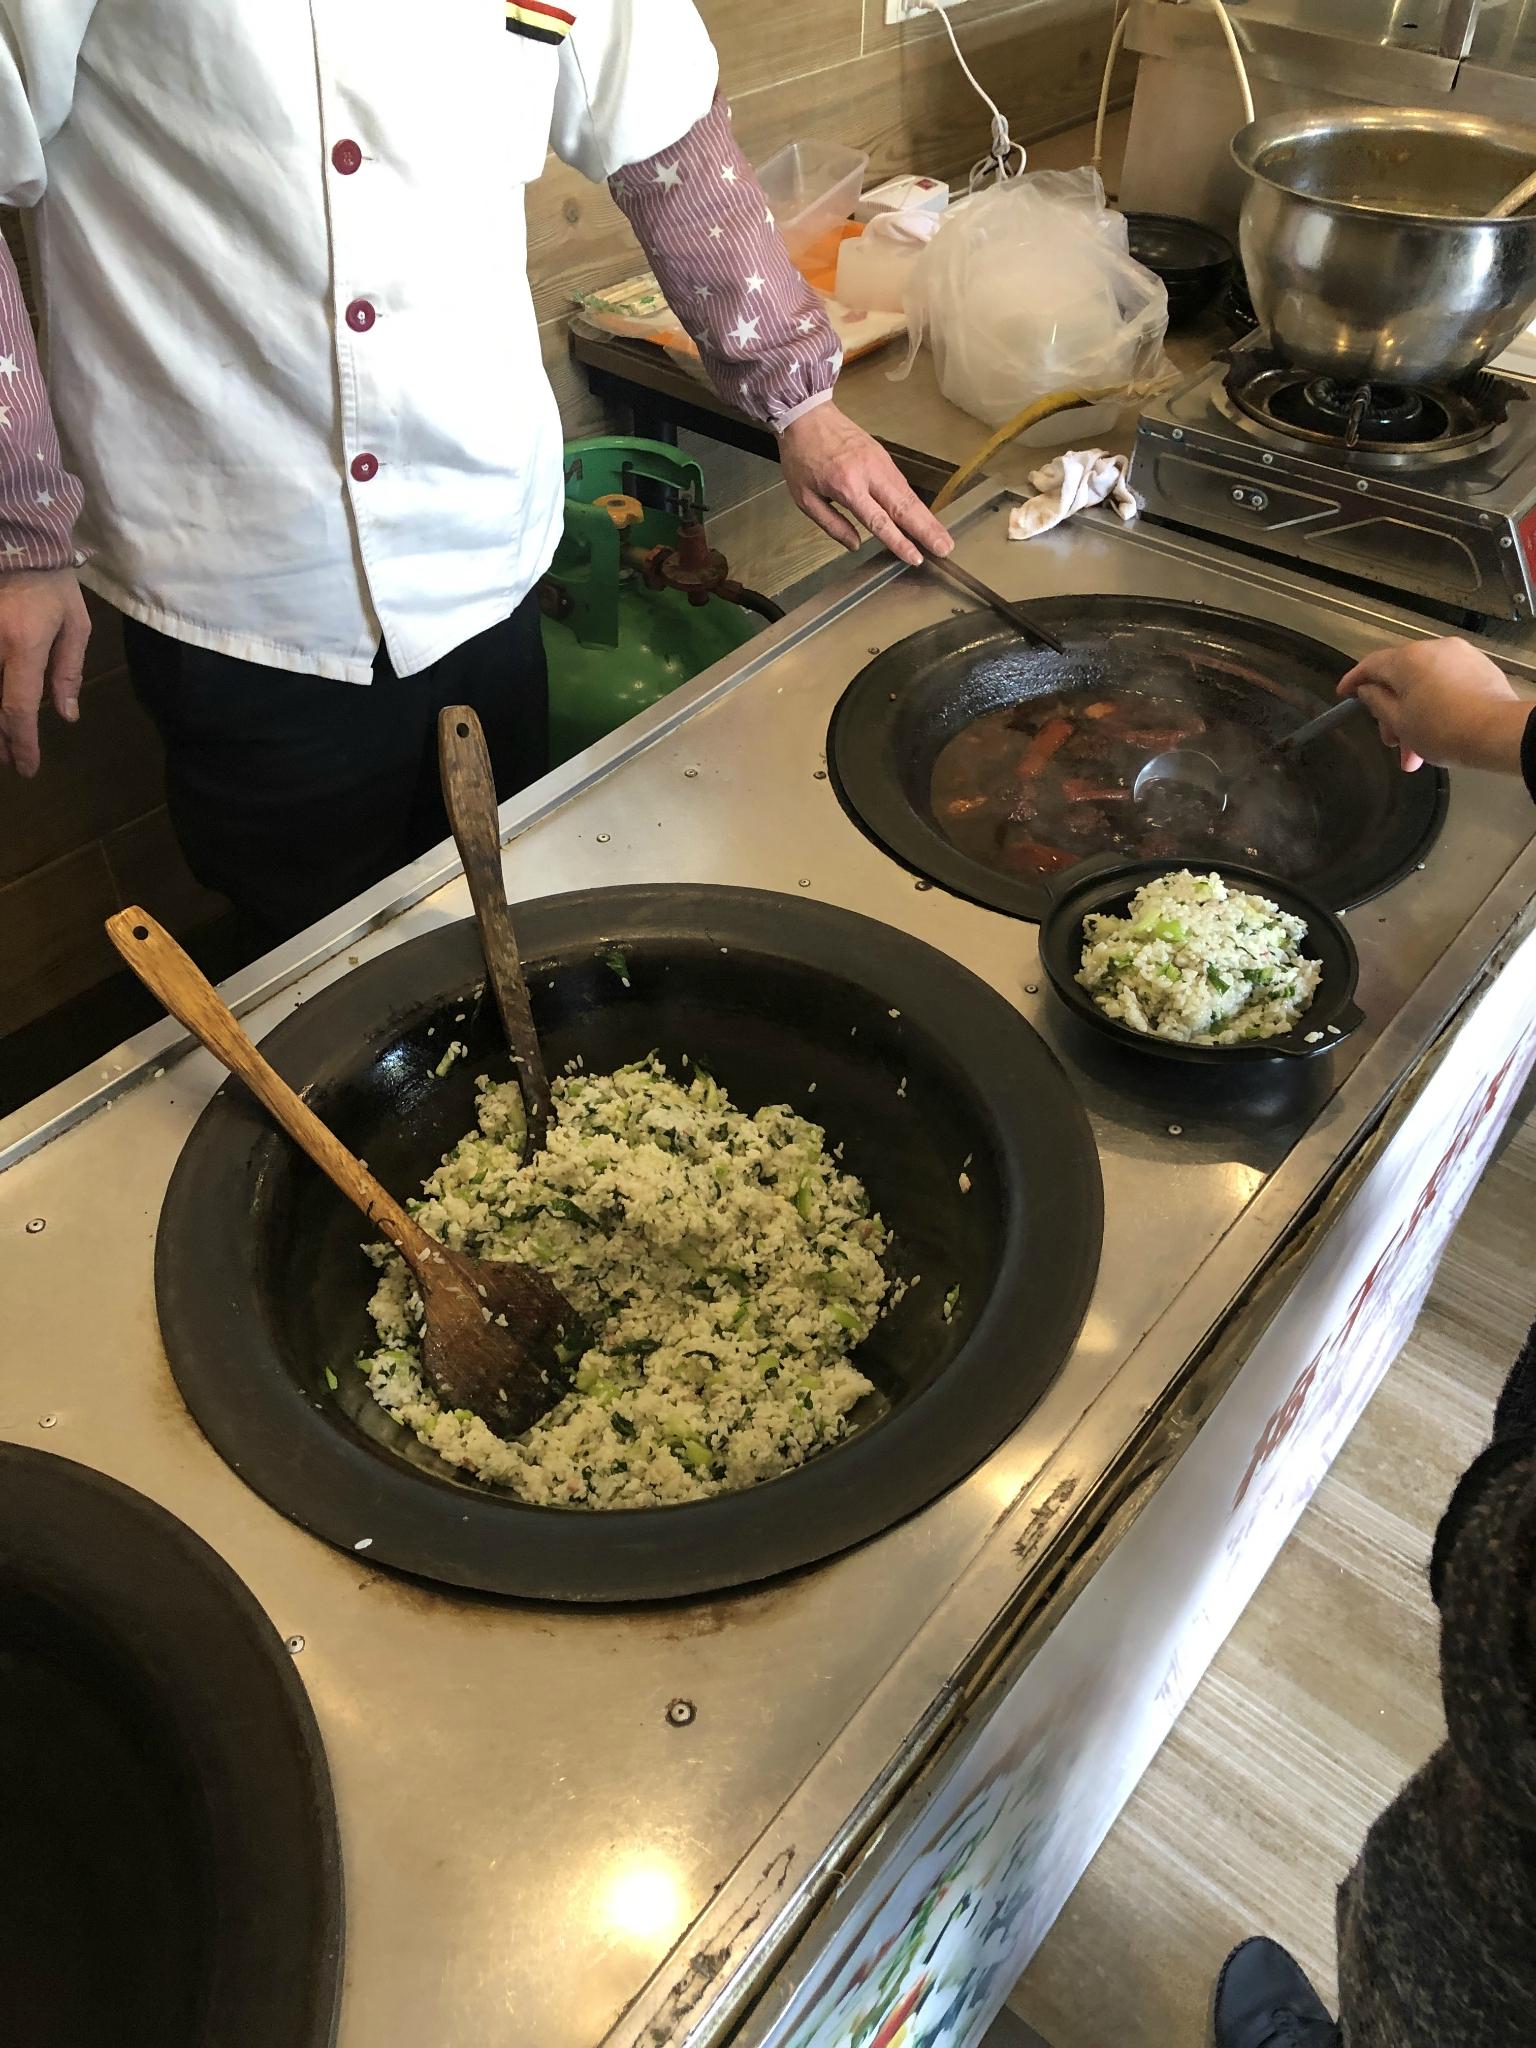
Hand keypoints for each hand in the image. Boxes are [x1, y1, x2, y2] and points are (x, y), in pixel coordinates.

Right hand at [0, 568, 90, 776]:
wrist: (16, 542)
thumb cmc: (51, 583)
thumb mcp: (73, 625)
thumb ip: (68, 670)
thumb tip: (66, 714)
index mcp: (22, 645)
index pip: (17, 708)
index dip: (22, 743)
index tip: (27, 767)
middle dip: (0, 741)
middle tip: (10, 760)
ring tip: (2, 743)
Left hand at [778, 403, 952, 567]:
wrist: (807, 414)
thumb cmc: (801, 457)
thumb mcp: (805, 498)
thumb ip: (832, 524)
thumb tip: (855, 545)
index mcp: (847, 486)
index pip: (879, 520)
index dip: (899, 541)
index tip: (916, 558)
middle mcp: (869, 473)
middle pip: (904, 507)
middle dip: (927, 530)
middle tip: (945, 549)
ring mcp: (880, 462)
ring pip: (909, 495)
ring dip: (928, 518)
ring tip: (943, 538)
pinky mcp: (884, 456)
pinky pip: (903, 484)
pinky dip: (916, 503)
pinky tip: (926, 518)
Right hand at [1338, 637, 1529, 776]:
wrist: (1498, 733)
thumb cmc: (1445, 729)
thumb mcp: (1399, 722)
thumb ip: (1377, 702)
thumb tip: (1368, 690)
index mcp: (1407, 659)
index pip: (1370, 665)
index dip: (1354, 681)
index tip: (1344, 693)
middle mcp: (1432, 649)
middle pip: (1400, 678)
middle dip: (1392, 712)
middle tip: (1392, 741)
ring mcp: (1459, 655)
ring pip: (1424, 683)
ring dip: (1415, 713)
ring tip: (1417, 750)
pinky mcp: (1478, 667)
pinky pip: (1446, 683)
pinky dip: (1437, 703)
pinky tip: (1438, 730)